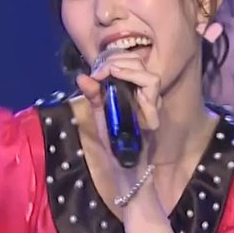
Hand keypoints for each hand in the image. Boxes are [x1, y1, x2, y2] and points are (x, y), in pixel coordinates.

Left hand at [75, 49, 161, 197]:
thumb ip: (94, 96)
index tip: (97, 69)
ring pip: (150, 78)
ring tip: (109, 73)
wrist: (124, 173)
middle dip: (120, 61)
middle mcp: (147, 98)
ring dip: (128, 70)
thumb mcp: (100, 117)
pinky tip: (116, 80)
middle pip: (142, 66)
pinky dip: (135, 82)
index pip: (133, 64)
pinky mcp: (152, 119)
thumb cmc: (114, 146)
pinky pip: (151, 93)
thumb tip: (82, 76)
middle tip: (100, 71)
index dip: (115, 59)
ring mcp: (152, 108)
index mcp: (135, 94)